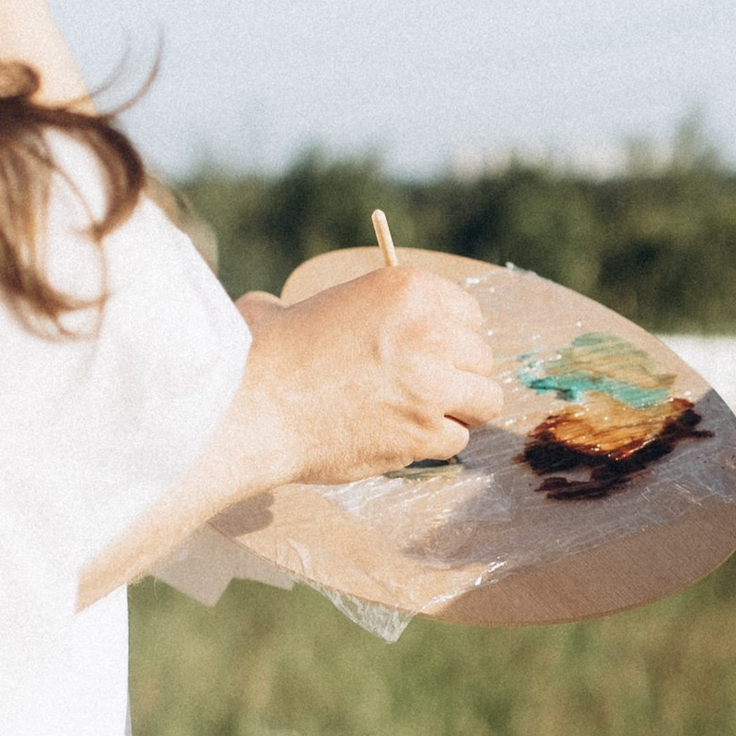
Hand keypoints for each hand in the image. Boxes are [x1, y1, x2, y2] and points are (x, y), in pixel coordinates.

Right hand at [77, 263, 509, 603]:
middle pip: (480, 358)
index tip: (432, 353)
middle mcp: (430, 333)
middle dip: (457, 376)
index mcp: (407, 290)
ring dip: (458, 411)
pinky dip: (434, 445)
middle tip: (424, 390)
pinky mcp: (424, 434)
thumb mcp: (302, 305)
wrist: (251, 406)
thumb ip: (328, 309)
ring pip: (483, 401)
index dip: (450, 338)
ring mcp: (432, 386)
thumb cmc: (262, 353)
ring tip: (423, 417)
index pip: (467, 314)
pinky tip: (402, 440)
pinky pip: (456, 441)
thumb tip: (287, 312)